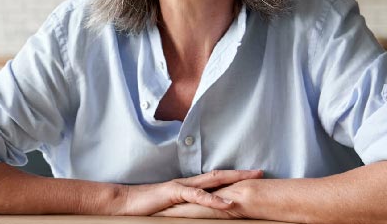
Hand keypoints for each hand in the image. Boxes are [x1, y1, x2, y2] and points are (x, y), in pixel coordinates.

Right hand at [112, 169, 262, 215]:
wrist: (125, 202)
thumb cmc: (147, 207)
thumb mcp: (172, 207)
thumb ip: (186, 207)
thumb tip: (201, 212)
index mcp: (188, 186)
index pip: (215, 179)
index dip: (234, 178)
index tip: (251, 178)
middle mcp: (187, 183)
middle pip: (219, 175)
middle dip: (240, 174)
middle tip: (261, 173)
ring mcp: (181, 186)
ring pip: (212, 182)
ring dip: (233, 181)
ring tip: (250, 183)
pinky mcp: (174, 193)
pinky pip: (197, 196)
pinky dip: (214, 199)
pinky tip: (227, 202)